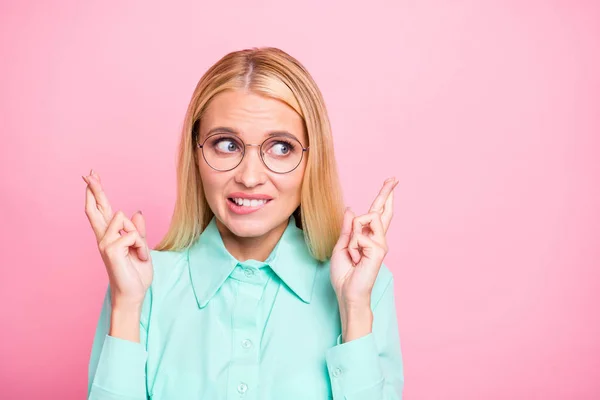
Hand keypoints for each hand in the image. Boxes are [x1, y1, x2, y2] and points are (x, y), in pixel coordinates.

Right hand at [83, 169, 152, 308]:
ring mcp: (105, 243)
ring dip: (139, 237)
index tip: (92, 176)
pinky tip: (139, 258)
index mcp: (111, 236)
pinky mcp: (109, 249)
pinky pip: (132, 235)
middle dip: (95, 189)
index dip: (97, 193)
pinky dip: (141, 247)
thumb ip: (138, 231)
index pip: (102, 210)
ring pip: (124, 219)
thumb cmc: (136, 273)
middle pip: (97, 208)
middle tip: (89, 172)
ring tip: (138, 253)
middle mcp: (104, 237)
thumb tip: (137, 212)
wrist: (133, 294)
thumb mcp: (141, 248)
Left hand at [330, 177, 397, 309]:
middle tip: (394, 177)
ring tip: (352, 253)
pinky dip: (352, 246)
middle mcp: (378, 238)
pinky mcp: (379, 249)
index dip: (384, 196)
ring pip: (365, 218)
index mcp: (369, 236)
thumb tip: (352, 209)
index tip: (391, 182)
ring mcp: (381, 243)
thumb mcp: (341, 245)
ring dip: (352, 235)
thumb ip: (348, 228)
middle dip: (387, 192)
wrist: (347, 291)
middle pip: (383, 210)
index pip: (378, 212)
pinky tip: (355, 259)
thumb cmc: (344, 273)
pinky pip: (360, 234)